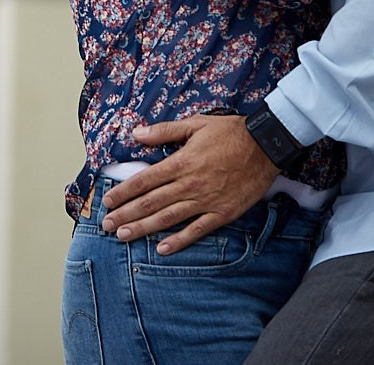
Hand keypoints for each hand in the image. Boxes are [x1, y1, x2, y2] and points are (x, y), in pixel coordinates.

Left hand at [99, 115, 278, 253]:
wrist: (266, 146)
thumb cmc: (230, 132)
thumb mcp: (195, 124)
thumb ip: (164, 131)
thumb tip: (136, 133)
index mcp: (181, 162)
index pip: (144, 180)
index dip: (124, 192)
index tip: (108, 201)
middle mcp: (190, 184)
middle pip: (151, 202)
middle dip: (127, 214)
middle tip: (107, 225)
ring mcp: (206, 201)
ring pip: (169, 218)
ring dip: (144, 228)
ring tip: (123, 236)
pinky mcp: (223, 213)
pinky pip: (197, 230)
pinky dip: (179, 241)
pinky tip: (162, 249)